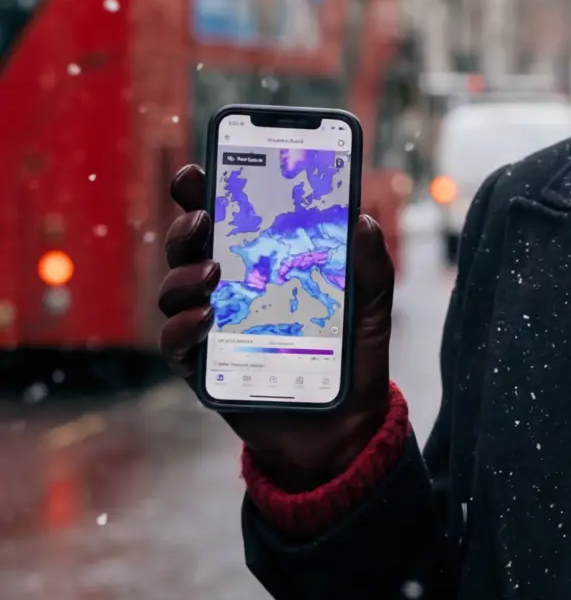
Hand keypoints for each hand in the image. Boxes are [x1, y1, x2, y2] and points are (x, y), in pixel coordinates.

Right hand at [157, 161, 394, 489]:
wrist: (341, 430)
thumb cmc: (350, 360)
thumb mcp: (368, 309)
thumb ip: (369, 267)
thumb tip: (362, 221)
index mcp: (260, 264)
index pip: (223, 219)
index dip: (202, 191)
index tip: (197, 170)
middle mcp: (227, 290)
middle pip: (187, 247)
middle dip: (186, 225)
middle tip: (203, 218)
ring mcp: (211, 328)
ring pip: (172, 290)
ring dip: (183, 274)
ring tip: (212, 271)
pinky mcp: (203, 368)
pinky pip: (174, 343)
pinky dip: (181, 326)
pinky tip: (205, 317)